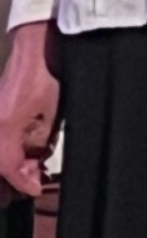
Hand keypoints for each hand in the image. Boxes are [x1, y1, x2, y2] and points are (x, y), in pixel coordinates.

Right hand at [0, 23, 60, 201]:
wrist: (36, 49)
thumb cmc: (47, 77)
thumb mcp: (50, 119)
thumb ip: (38, 148)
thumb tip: (34, 170)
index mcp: (3, 129)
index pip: (8, 169)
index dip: (24, 182)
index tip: (35, 188)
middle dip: (16, 173)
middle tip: (35, 176)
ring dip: (12, 160)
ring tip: (32, 161)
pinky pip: (0, 137)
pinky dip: (9, 146)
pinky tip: (26, 145)